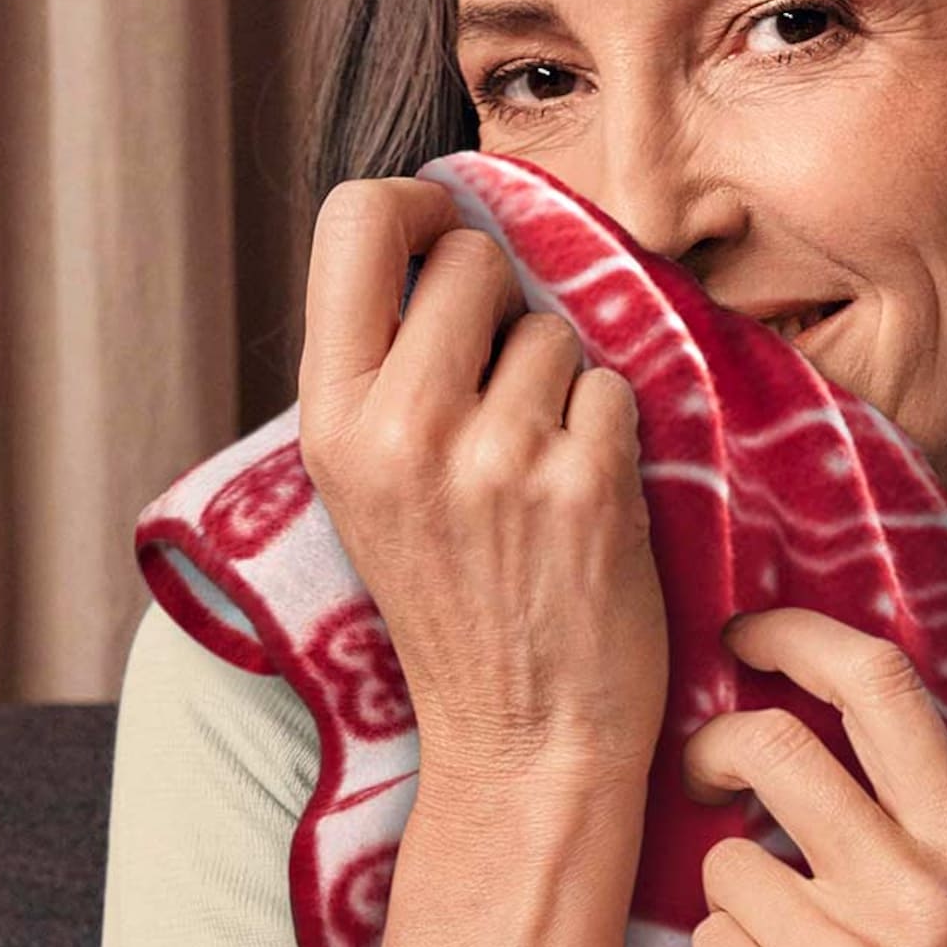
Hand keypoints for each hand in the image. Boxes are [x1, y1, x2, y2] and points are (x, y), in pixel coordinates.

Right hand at [295, 178, 668, 793]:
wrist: (521, 742)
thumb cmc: (456, 604)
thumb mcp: (371, 486)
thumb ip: (386, 367)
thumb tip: (440, 229)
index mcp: (332, 422)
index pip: (355, 222)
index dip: (416, 205)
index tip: (443, 234)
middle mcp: (403, 430)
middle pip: (473, 258)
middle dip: (503, 307)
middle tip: (501, 396)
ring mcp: (496, 456)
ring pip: (553, 329)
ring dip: (561, 385)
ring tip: (536, 474)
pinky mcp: (584, 483)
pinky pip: (614, 387)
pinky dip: (610, 435)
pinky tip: (582, 506)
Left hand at [679, 607, 946, 946]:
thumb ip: (909, 830)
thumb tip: (806, 712)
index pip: (884, 689)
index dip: (797, 636)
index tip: (745, 633)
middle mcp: (921, 899)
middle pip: (775, 749)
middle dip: (714, 753)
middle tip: (704, 779)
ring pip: (724, 858)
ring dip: (730, 905)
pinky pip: (702, 939)